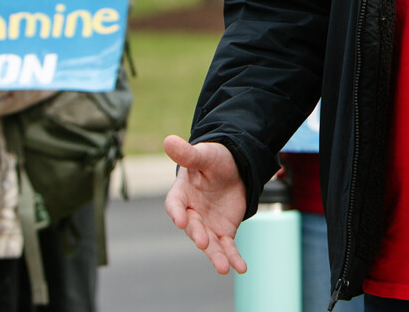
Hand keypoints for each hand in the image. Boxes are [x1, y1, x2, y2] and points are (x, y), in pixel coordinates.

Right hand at [164, 135, 248, 274]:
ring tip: (223, 268)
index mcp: (182, 193)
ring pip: (209, 243)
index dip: (176, 212)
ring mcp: (207, 225)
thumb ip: (188, 154)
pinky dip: (233, 257)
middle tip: (202, 242)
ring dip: (215, 255)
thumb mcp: (204, 155)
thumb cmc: (214, 159)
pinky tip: (241, 268)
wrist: (234, 167)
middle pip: (193, 227)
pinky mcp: (223, 231)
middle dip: (197, 235)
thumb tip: (168, 140)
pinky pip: (227, 247)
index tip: (179, 219)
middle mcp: (192, 213)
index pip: (174, 204)